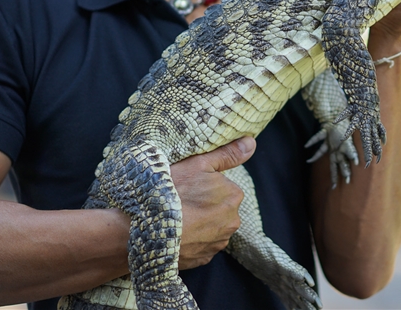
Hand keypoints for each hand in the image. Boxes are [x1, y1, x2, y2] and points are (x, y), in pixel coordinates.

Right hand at [171, 137, 255, 268]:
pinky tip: (176, 232)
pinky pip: (200, 245)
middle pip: (218, 207)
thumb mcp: (199, 163)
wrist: (149, 228)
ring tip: (176, 217)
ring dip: (198, 223)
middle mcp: (232, 221)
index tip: (187, 186)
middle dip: (203, 205)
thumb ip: (228, 153)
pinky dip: (191, 239)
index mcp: (234, 195)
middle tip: (180, 201)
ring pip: (210, 227)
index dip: (203, 185)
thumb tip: (251, 142)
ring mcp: (219, 242)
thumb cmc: (172, 191)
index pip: (222, 186)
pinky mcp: (204, 258)